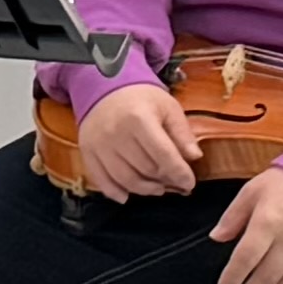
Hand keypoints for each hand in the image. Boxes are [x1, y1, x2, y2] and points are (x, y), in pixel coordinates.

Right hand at [74, 77, 202, 202]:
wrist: (105, 87)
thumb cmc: (141, 98)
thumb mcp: (168, 107)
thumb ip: (182, 132)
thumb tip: (194, 157)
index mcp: (139, 119)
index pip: (164, 155)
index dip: (179, 173)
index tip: (189, 183)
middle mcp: (117, 133)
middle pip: (145, 169)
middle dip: (164, 181)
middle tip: (174, 183)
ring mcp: (99, 144)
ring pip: (125, 179)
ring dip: (145, 189)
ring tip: (157, 188)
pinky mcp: (87, 152)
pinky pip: (101, 180)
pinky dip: (115, 192)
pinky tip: (127, 196)